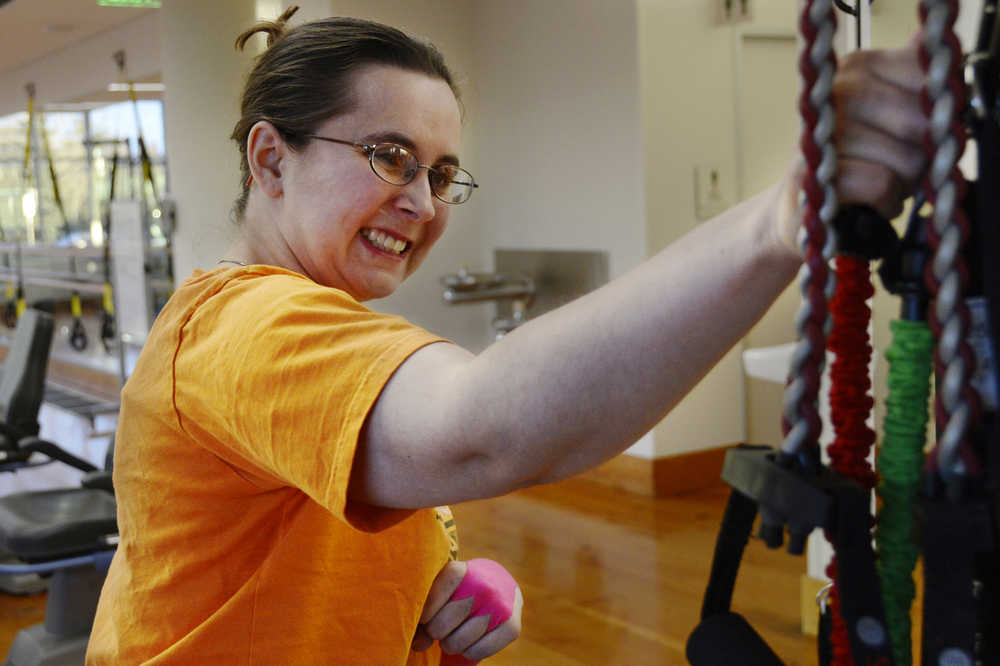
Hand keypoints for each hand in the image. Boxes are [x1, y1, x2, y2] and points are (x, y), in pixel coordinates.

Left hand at [412, 559, 522, 663]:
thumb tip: (418, 644)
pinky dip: (468, 652)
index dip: (426, 612)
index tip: (424, 618)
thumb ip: (427, 613)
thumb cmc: (461, 590)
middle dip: (435, 632)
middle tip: (440, 628)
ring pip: (457, 642)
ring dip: (450, 644)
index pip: (434, 596)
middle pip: (443, 624)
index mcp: (461, 571)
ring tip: (453, 635)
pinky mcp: (512, 626)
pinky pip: (477, 652)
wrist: (500, 583)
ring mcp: (499, 606)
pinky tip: (470, 641)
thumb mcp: (443, 590)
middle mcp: (483, 586)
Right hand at [776, 32, 928, 254]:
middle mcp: (837, 91)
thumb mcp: (887, 113)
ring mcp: (823, 133)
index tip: (917, 132)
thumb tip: (931, 43)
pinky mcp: (815, 175)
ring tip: (884, 185)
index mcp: (857, 67)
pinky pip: (881, 184)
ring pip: (907, 158)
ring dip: (905, 184)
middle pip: (921, 123)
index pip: (930, 80)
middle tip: (899, 167)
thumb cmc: (852, 161)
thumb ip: (913, 81)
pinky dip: (887, 202)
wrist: (799, 208)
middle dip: (923, 156)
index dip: (936, 116)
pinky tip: (876, 203)